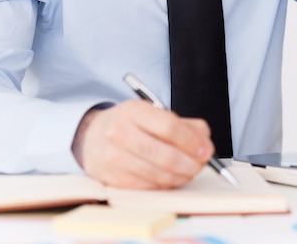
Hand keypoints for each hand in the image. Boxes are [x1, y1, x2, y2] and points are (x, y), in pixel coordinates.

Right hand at [72, 100, 213, 188]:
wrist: (91, 136)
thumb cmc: (128, 124)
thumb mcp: (152, 113)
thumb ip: (183, 124)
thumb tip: (204, 141)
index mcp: (133, 111)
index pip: (169, 126)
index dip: (191, 140)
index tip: (205, 149)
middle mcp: (120, 133)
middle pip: (165, 154)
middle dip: (190, 163)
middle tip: (201, 163)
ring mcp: (115, 158)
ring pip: (158, 175)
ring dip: (181, 176)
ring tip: (190, 171)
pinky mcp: (113, 179)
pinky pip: (148, 186)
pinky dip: (166, 184)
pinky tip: (172, 177)